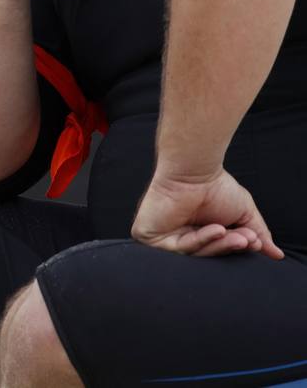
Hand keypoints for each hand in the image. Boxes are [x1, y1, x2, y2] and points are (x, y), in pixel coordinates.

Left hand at [132, 168, 283, 259]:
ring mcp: (162, 238)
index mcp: (196, 233)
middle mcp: (177, 237)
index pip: (216, 251)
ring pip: (193, 255)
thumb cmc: (216, 187)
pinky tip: (216, 229)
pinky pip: (177, 249)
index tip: (254, 242)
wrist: (194, 169)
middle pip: (205, 255)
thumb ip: (258, 236)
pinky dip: (199, 240)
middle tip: (247, 239)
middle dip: (228, 248)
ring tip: (236, 234)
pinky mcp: (148, 236)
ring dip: (218, 244)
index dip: (235, 248)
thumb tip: (276, 255)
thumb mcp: (244, 214)